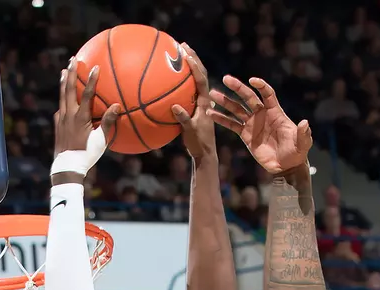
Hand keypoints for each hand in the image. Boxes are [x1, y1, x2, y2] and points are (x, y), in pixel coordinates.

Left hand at [54, 63, 118, 162]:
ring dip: (64, 82)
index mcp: (80, 118)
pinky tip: (63, 97)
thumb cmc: (87, 155)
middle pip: (70, 89)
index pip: (87, 94)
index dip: (92, 80)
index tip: (95, 67)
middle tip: (73, 59)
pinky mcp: (57, 124)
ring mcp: (61, 119)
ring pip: (62, 96)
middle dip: (72, 73)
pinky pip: (60, 107)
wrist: (67, 166)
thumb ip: (108, 122)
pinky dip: (62, 99)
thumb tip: (117, 106)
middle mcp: (68, 115)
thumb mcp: (101, 140)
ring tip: (64, 70)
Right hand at [167, 44, 214, 159]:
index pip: (201, 79)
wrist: (206, 154)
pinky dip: (183, 81)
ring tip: (180, 54)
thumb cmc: (198, 144)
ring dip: (190, 67)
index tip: (187, 54)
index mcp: (205, 103)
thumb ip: (183, 119)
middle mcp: (205, 99)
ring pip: (196, 80)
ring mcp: (201, 103)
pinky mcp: (197, 108)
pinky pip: (190, 90)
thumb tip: (174, 106)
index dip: (195, 66)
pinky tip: (174, 77)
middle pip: (200, 74)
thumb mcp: (190, 132)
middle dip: (193, 58)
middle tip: (183, 45)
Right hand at [209, 75, 311, 174]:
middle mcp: (262, 115)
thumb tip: (305, 123)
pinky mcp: (245, 135)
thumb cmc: (297, 152)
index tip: (252, 80)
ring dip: (225, 101)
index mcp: (276, 113)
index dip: (261, 86)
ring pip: (237, 109)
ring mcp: (252, 124)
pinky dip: (221, 119)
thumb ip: (303, 133)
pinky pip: (231, 125)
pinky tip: (210, 114)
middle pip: (249, 97)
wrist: (286, 167)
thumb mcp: (303, 143)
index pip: (267, 94)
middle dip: (238, 88)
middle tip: (226, 79)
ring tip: (212, 94)